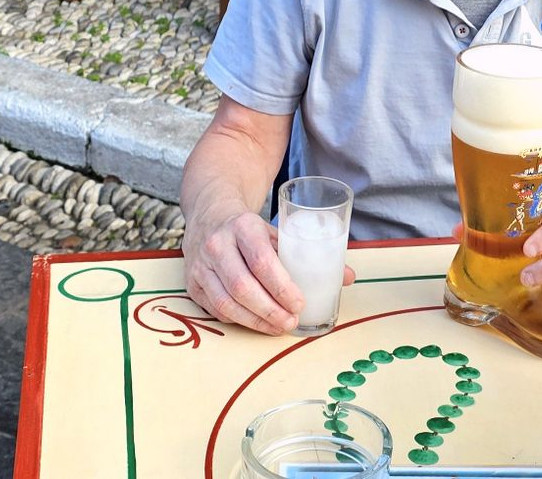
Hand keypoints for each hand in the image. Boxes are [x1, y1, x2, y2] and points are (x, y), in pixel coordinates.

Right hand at [183, 207, 356, 334]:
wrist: (210, 214)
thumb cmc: (250, 228)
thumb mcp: (277, 231)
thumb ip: (308, 253)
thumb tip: (349, 277)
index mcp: (243, 226)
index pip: (263, 261)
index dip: (282, 287)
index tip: (300, 303)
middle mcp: (218, 244)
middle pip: (243, 286)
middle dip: (270, 310)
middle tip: (292, 322)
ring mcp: (201, 265)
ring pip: (226, 301)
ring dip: (255, 320)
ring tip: (278, 328)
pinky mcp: (192, 282)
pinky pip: (215, 308)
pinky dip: (239, 320)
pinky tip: (257, 322)